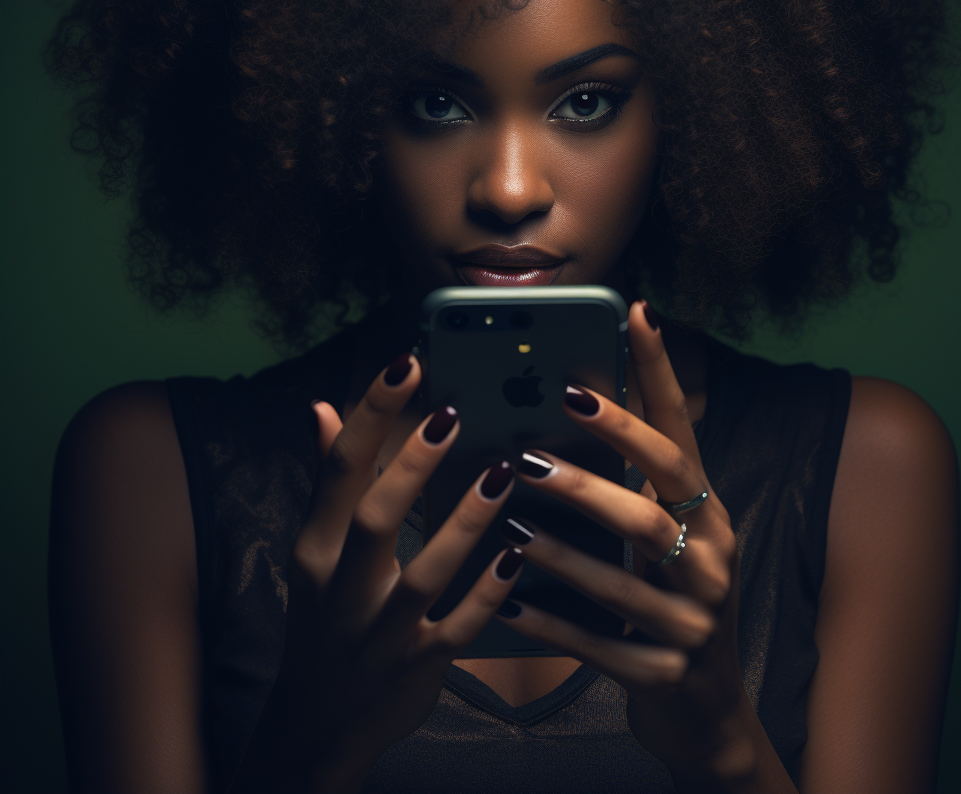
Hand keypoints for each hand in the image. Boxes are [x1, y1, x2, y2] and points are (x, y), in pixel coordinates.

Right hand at [230, 354, 523, 793]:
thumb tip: (321, 408)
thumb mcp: (314, 553)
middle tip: (453, 412)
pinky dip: (487, 594)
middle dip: (411, 465)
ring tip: (503, 472)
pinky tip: (516, 557)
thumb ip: (328, 481)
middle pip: (373, 519)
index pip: (338, 471)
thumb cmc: (323, 620)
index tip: (406, 362)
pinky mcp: (417, 667)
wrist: (316, 727)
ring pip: (424, 574)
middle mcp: (340, 589)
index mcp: (315, 549)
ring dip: (464, 523)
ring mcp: (379, 633)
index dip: (371, 413)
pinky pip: (458, 630)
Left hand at [493, 302, 766, 787]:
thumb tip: (565, 405)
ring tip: (508, 522)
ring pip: (627, 577)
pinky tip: (507, 603)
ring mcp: (696, 619)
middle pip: (657, 497)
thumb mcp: (663, 535)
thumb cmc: (669, 598)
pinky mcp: (668, 672)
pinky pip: (603, 647)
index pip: (682, 430)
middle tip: (532, 447)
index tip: (634, 314)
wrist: (704, 710)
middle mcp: (712, 557)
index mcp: (707, 511)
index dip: (659, 373)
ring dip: (563, 549)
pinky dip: (553, 624)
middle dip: (598, 466)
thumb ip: (626, 482)